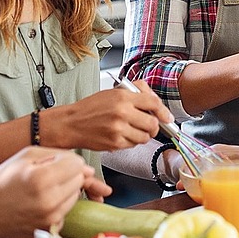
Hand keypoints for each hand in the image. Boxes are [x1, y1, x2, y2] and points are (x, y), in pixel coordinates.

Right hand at [0, 146, 93, 237]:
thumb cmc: (2, 181)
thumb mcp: (26, 156)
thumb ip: (59, 155)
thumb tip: (86, 168)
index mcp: (43, 178)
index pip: (77, 164)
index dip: (66, 161)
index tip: (53, 163)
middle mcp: (50, 201)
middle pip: (79, 180)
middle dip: (67, 175)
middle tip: (46, 176)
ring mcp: (51, 219)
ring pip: (75, 196)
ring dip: (64, 191)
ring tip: (42, 190)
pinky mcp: (50, 230)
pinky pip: (66, 212)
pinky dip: (58, 206)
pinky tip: (40, 204)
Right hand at [47, 80, 171, 150]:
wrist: (71, 123)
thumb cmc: (91, 108)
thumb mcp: (113, 92)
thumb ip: (136, 93)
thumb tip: (156, 101)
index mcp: (123, 96)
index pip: (153, 103)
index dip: (163, 112)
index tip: (167, 117)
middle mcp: (122, 112)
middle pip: (152, 123)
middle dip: (154, 126)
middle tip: (148, 125)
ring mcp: (119, 129)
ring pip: (145, 137)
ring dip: (142, 135)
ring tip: (131, 130)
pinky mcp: (115, 143)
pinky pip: (133, 145)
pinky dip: (131, 142)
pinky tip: (121, 135)